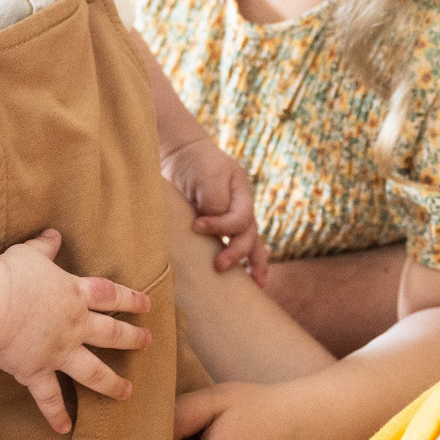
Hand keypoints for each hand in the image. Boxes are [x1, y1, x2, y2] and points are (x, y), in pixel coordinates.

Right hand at [0, 231, 153, 434]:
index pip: (111, 296)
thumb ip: (44, 247)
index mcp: (75, 295)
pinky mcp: (37, 372)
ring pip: (93, 372)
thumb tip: (53, 234)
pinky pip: (49, 398)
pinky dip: (56, 414)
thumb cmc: (10, 275)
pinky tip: (64, 429)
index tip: (147, 306)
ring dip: (111, 384)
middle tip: (148, 344)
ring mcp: (59, 352)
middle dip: (132, 339)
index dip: (131, 300)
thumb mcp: (29, 254)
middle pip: (111, 334)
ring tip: (127, 393)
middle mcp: (74, 326)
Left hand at [163, 136, 267, 283]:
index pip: (240, 219)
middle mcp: (242, 210)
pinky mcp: (216, 230)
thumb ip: (215, 198)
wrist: (182, 156)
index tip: (197, 225)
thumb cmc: (195, 162)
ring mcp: (232, 221)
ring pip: (249, 244)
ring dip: (254, 265)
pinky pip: (232, 247)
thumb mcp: (208, 173)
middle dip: (237, 254)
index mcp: (242, 195)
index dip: (222, 226)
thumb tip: (214, 224)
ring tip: (257, 284)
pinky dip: (239, 262)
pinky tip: (245, 280)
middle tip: (218, 267)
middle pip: (250, 236)